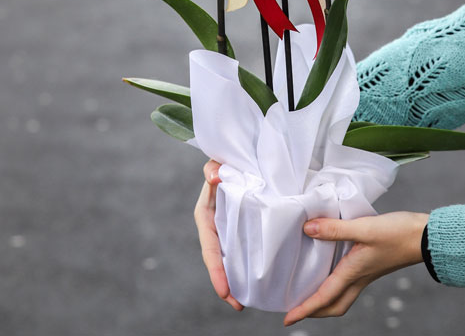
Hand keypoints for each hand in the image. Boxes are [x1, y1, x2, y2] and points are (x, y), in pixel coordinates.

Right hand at [193, 159, 243, 311]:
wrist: (236, 161)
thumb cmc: (224, 162)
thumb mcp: (216, 164)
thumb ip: (212, 168)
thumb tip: (213, 177)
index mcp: (205, 215)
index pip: (209, 247)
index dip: (215, 269)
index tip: (223, 291)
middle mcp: (215, 226)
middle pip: (218, 260)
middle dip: (225, 283)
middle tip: (237, 304)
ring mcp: (228, 229)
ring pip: (230, 258)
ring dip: (236, 279)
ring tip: (244, 302)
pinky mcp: (242, 228)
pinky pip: (244, 248)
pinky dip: (248, 264)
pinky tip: (258, 278)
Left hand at [283, 211, 428, 325]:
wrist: (426, 236)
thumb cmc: (398, 234)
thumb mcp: (364, 228)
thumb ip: (335, 229)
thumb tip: (308, 229)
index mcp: (354, 272)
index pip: (324, 297)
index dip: (304, 309)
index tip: (287, 319)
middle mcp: (359, 277)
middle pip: (334, 304)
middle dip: (315, 310)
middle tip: (297, 309)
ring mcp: (367, 272)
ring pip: (342, 294)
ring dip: (325, 297)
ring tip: (309, 289)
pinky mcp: (373, 263)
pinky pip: (350, 280)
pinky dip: (336, 280)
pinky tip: (331, 264)